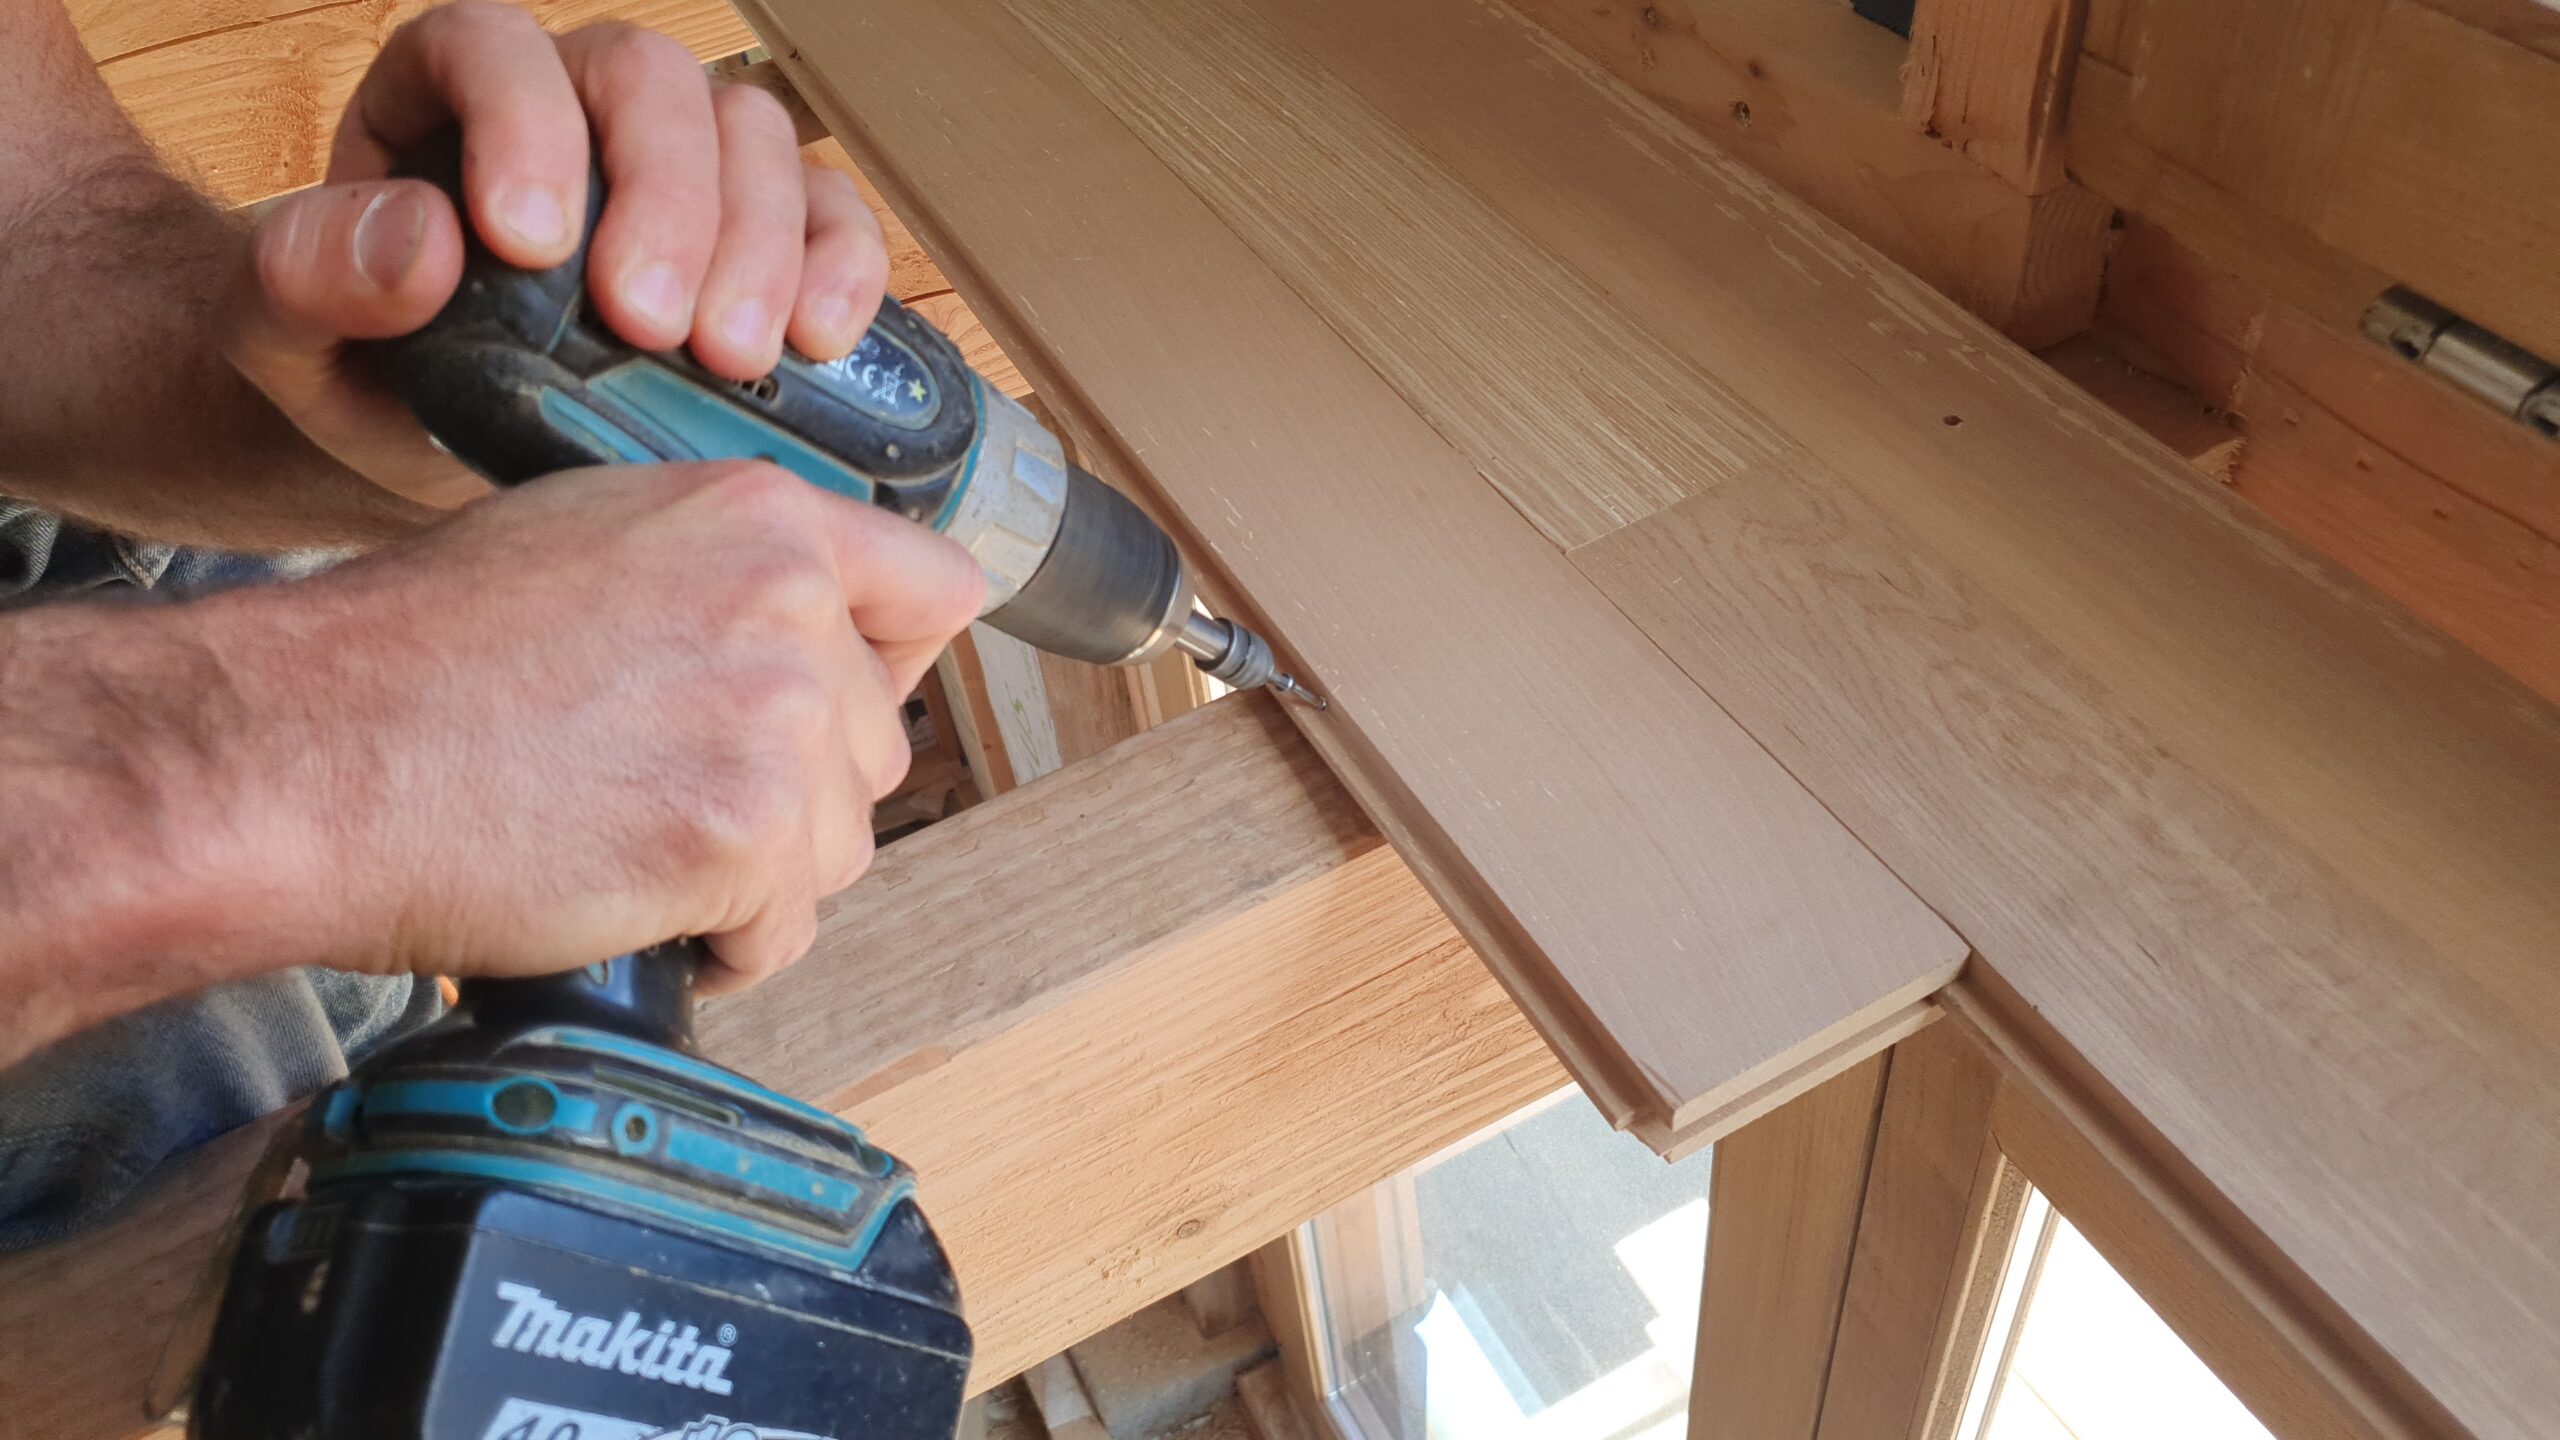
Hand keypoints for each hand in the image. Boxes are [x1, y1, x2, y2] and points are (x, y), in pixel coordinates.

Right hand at [199, 461, 980, 992]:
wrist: (307, 754)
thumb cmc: (413, 656)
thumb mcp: (591, 539)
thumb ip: (722, 571)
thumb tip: (805, 629)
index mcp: (763, 517)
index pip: (937, 589)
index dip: (895, 661)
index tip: (847, 705)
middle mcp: (793, 607)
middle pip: (881, 742)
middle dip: (796, 788)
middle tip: (667, 794)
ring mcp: (776, 724)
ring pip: (840, 845)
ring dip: (756, 874)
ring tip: (632, 847)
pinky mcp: (743, 838)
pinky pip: (785, 931)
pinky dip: (719, 945)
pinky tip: (631, 906)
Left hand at [225, 1, 888, 508]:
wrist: (424, 446)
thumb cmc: (352, 374)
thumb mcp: (281, 335)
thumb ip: (311, 278)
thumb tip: (422, 238)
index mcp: (446, 94)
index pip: (496, 48)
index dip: (525, 123)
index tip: (528, 246)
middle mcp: (580, 107)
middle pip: (651, 82)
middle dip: (668, 199)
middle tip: (651, 326)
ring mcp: (684, 169)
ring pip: (752, 139)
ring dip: (760, 246)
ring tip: (729, 361)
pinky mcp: (764, 243)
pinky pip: (831, 216)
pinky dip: (841, 269)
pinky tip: (815, 342)